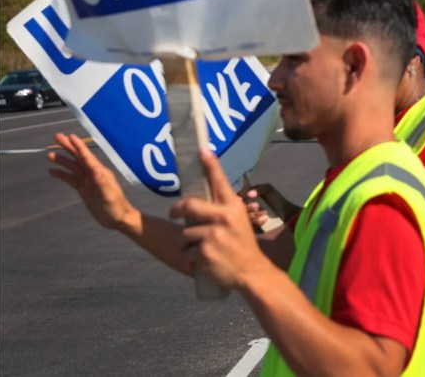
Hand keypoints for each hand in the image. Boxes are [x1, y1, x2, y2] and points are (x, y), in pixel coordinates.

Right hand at [47, 133, 136, 230]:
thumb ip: (103, 183)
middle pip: (78, 158)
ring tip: (49, 155)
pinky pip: (70, 179)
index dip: (79, 146)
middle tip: (57, 137)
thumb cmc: (117, 207)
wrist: (118, 219)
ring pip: (73, 167)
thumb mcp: (110, 196)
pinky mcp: (84, 189)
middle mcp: (94, 174)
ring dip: (62, 160)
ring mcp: (88, 181)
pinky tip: (52, 171)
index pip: (87, 157)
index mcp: (100, 173)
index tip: (70, 136)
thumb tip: (96, 170)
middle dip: (68, 147)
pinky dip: (62, 174)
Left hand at [171, 150, 267, 289]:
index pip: (220, 181)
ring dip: (188, 242)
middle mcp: (224, 218)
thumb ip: (223, 208)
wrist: (252, 272)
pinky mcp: (204, 252)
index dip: (210, 165)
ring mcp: (213, 235)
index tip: (202, 151)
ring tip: (203, 249)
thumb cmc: (243, 244)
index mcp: (233, 207)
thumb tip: (203, 197)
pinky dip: (191, 258)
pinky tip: (204, 262)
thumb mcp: (239, 221)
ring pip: (185, 232)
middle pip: (189, 205)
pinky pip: (186, 251)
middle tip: (173, 213)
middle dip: (177, 209)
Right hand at [240, 187, 271, 229]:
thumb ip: (259, 188)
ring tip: (265, 211)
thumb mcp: (268, 190)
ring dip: (253, 215)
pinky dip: (258, 222)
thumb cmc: (275, 199)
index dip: (237, 200)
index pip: (236, 200)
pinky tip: (266, 218)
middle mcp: (244, 210)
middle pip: (239, 210)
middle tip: (257, 205)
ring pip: (245, 219)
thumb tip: (248, 194)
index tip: (241, 199)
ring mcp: (249, 220)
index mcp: (245, 199)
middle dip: (247, 207)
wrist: (286, 212)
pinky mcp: (254, 228)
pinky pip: (252, 227)